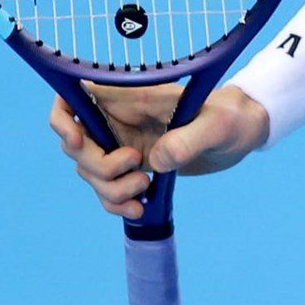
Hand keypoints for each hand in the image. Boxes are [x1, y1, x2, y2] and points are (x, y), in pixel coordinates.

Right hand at [48, 83, 270, 219]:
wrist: (241, 134)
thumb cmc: (230, 117)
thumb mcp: (217, 125)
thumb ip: (187, 139)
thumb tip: (154, 160)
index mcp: (129, 98)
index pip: (73, 97)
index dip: (62, 119)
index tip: (78, 141)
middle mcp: (118, 120)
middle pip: (75, 146)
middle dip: (98, 166)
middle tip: (135, 164)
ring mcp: (123, 145)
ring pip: (90, 173)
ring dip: (111, 189)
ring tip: (146, 187)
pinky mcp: (134, 170)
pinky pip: (107, 191)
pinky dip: (117, 203)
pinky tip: (139, 208)